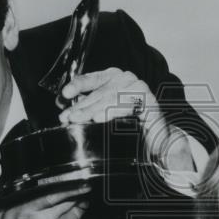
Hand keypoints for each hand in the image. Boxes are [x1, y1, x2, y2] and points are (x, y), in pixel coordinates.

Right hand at [0, 184, 89, 218]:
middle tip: (80, 189)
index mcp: (23, 211)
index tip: (72, 178)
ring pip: (75, 211)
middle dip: (74, 193)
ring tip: (76, 206)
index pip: (51, 190)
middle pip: (67, 198)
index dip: (65, 183)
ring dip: (78, 206)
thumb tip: (2, 174)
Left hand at [59, 68, 198, 174]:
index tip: (64, 95)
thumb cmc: (127, 125)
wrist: (155, 140)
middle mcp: (126, 79)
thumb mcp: (101, 113)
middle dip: (82, 106)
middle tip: (68, 117)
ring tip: (79, 120)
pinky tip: (99, 119)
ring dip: (93, 109)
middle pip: (100, 92)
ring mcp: (139, 88)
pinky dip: (112, 112)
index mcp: (113, 78)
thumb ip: (84, 107)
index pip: (92, 78)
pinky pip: (128, 106)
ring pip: (111, 98)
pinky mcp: (150, 101)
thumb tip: (62, 107)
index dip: (78, 85)